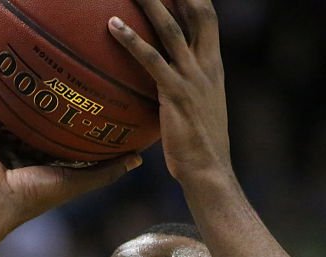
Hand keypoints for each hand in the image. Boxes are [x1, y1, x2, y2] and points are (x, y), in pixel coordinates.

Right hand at [0, 54, 141, 225]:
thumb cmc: (36, 194)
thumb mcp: (78, 180)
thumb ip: (107, 170)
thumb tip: (140, 158)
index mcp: (37, 153)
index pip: (52, 124)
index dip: (63, 105)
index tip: (78, 84)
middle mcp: (13, 141)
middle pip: (23, 106)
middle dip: (30, 84)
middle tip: (43, 55)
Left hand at [108, 0, 231, 184]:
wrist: (209, 171)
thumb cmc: (197, 145)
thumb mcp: (196, 108)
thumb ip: (182, 87)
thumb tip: (159, 81)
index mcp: (213, 66)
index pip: (207, 18)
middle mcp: (207, 65)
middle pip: (197, 12)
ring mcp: (193, 78)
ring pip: (171, 28)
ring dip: (152, 2)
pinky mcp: (176, 94)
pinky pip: (151, 59)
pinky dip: (131, 39)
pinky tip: (112, 25)